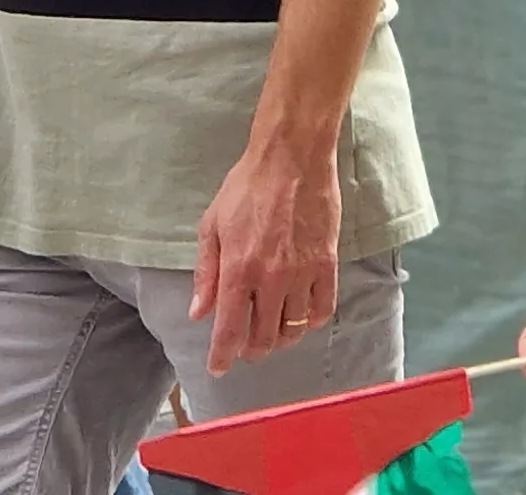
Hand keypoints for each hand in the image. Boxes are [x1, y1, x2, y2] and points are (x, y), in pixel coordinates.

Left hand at [190, 137, 339, 372]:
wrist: (292, 158)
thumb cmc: (246, 187)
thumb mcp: (212, 226)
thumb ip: (206, 273)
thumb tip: (198, 312)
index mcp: (238, 270)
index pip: (230, 329)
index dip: (222, 356)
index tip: (218, 368)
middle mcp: (272, 279)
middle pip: (264, 337)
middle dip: (251, 351)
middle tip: (245, 349)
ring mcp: (303, 273)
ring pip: (293, 329)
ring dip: (280, 340)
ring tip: (271, 334)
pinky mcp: (327, 264)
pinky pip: (323, 309)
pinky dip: (310, 323)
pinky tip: (300, 319)